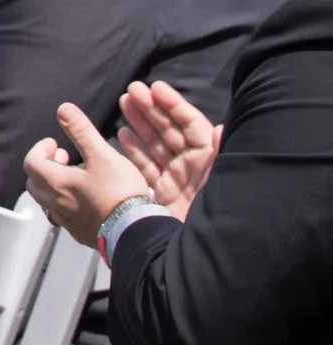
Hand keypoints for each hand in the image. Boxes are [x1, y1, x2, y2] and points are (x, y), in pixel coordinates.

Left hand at [24, 102, 150, 245]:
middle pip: (34, 181)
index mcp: (55, 183)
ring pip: (47, 200)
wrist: (137, 231)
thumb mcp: (102, 155)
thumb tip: (63, 109)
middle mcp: (55, 204)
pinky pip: (62, 216)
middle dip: (45, 165)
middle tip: (64, 158)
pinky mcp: (79, 233)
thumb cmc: (120, 192)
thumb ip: (81, 131)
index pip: (31, 161)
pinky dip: (65, 202)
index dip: (40, 148)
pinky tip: (86, 198)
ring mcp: (66, 221)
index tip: (55, 143)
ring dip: (54, 184)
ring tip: (75, 176)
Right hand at [117, 79, 215, 216]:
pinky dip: (134, 149)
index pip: (191, 125)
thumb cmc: (216, 219)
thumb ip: (219, 155)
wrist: (198, 256)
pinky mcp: (161, 194)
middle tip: (132, 89)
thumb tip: (220, 128)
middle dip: (152, 108)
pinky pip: (146, 166)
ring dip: (140, 122)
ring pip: (155, 144)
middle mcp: (191, 167)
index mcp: (207, 162)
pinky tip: (122, 134)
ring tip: (124, 101)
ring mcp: (176, 180)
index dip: (174, 105)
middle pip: (170, 131)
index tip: (156, 87)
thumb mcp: (222, 184)